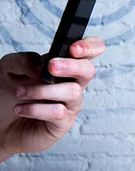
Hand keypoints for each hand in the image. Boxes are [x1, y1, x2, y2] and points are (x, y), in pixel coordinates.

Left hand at [0, 37, 104, 160]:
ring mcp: (70, 104)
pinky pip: (58, 112)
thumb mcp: (8, 68)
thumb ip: (23, 60)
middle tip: (51, 67)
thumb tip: (41, 66)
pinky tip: (20, 108)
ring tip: (20, 92)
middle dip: (72, 66)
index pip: (89, 51)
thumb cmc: (8, 93)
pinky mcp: (63, 123)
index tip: (73, 48)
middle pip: (88, 70)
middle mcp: (71, 83)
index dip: (89, 47)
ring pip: (72, 91)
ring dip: (42, 90)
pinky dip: (35, 109)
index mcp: (63, 65)